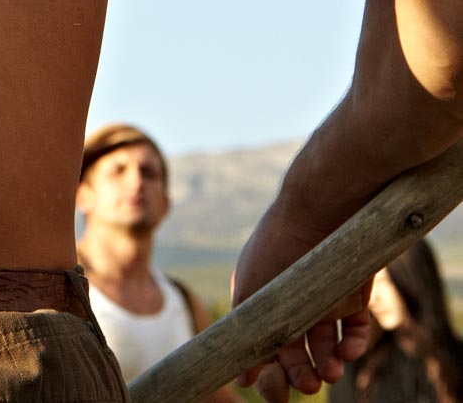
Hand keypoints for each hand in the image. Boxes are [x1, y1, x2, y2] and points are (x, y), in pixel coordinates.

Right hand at [231, 210, 372, 401]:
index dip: (271, 368)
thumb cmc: (277, 250)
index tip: (275, 388)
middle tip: (308, 385)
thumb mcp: (251, 292)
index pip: (265, 343)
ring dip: (328, 363)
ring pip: (327, 344)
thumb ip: (247, 333)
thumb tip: (243, 377)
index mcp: (262, 300)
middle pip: (297, 348)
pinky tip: (348, 351)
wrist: (323, 212)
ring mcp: (324, 299)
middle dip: (301, 371)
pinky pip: (356, 331)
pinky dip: (353, 345)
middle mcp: (291, 302)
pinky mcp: (353, 295)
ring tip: (330, 371)